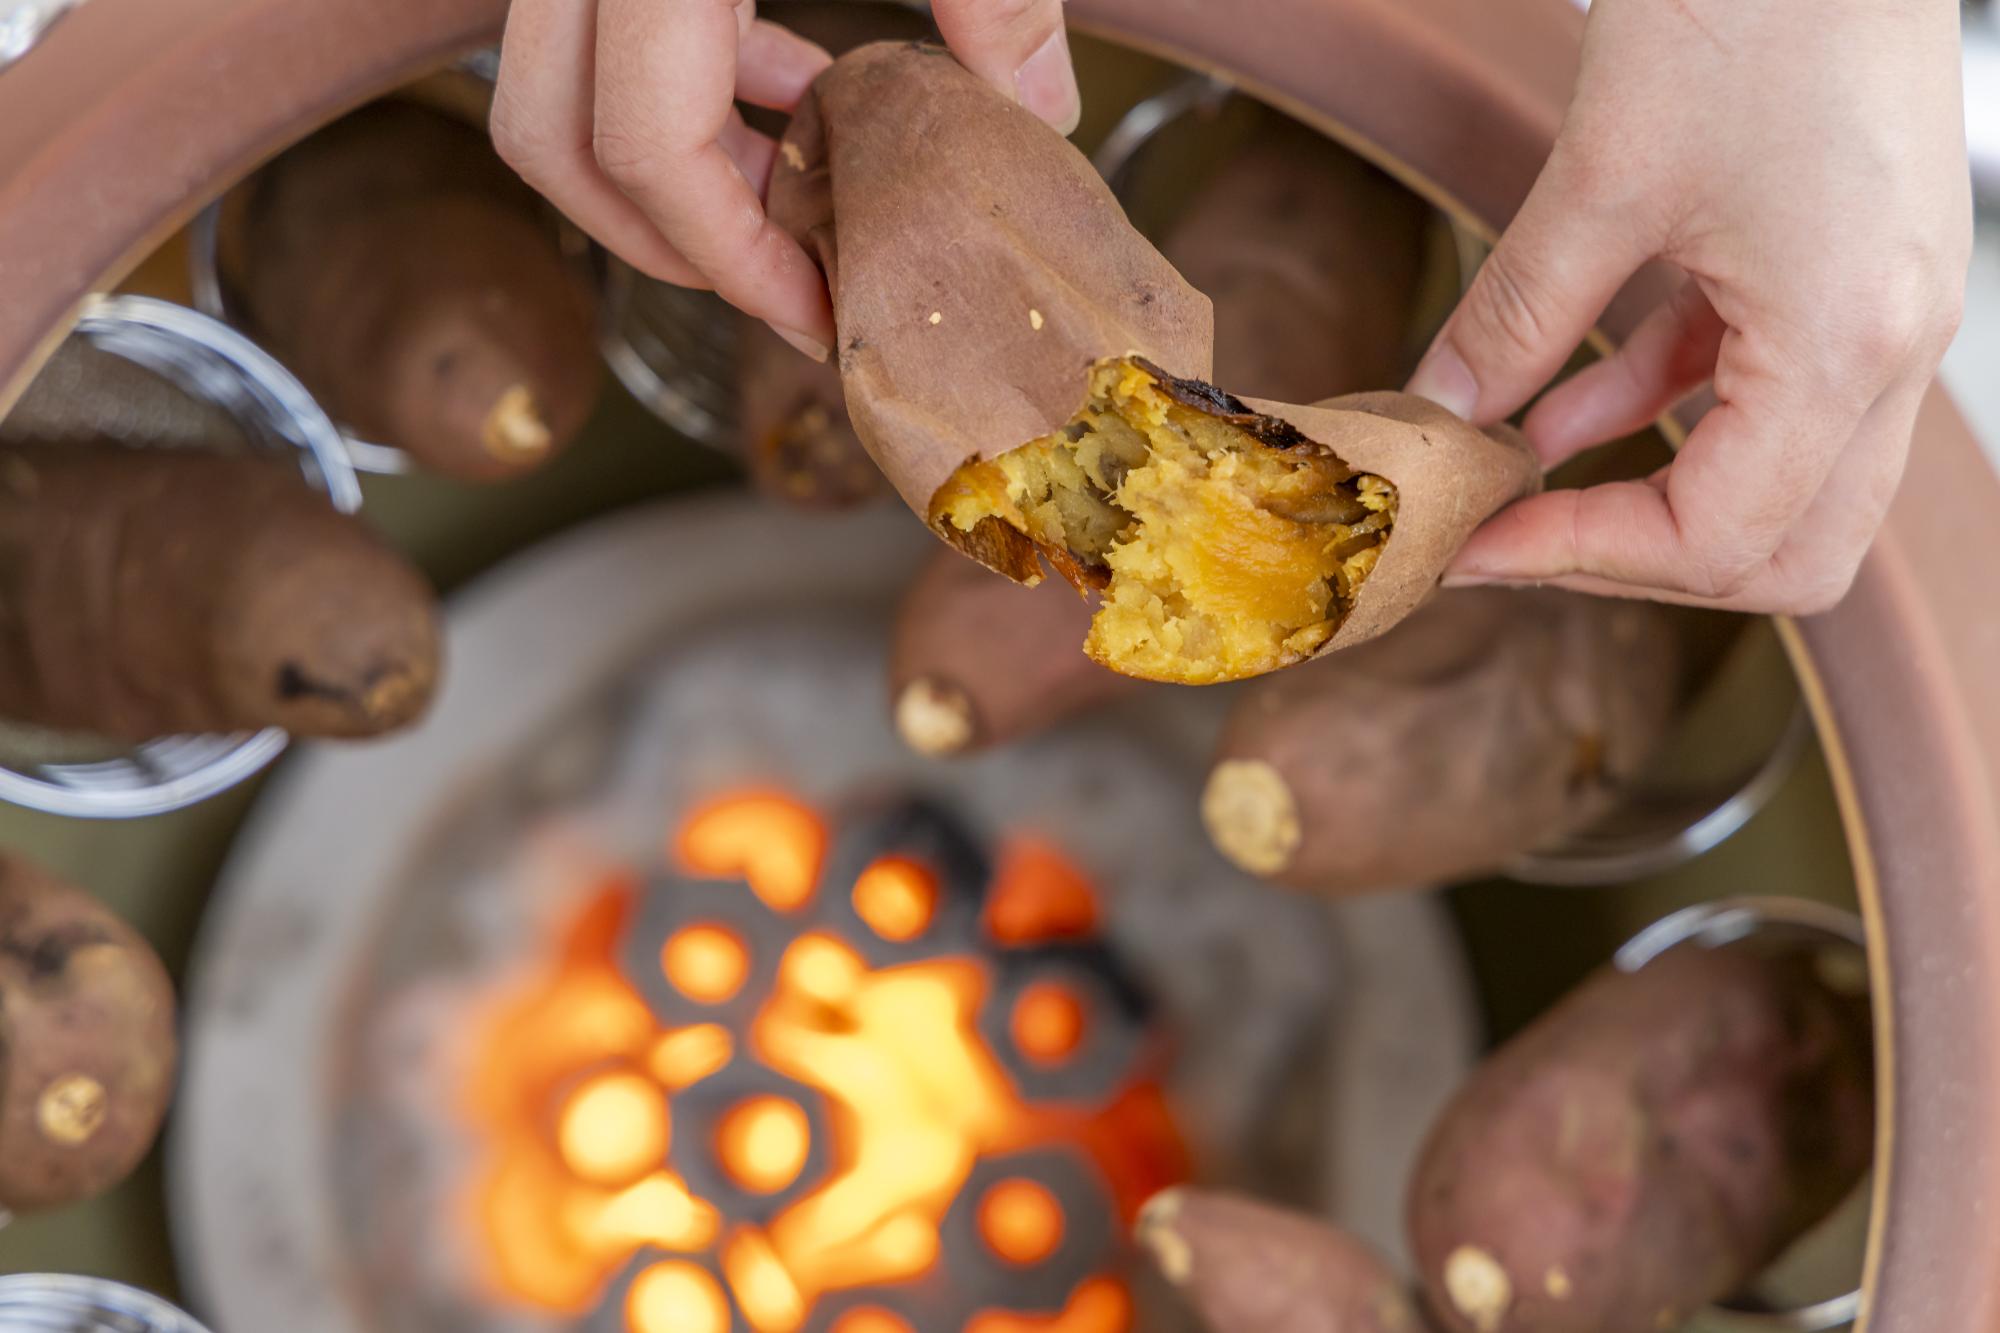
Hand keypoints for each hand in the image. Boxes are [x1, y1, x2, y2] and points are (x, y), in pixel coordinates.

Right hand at [490, 0, 1080, 361]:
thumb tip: (1037, 110)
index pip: (643, 141)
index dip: (730, 253)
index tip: (818, 308)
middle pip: (549, 134)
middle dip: (664, 236)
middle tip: (782, 284)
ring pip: (552, 88)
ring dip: (666, 164)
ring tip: (796, 193)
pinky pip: (593, 31)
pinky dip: (674, 83)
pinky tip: (784, 88)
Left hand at [1408, 0, 1970, 612]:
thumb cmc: (1759, 1)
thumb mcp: (1604, 174)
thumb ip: (1516, 314)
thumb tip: (1440, 413)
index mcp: (1847, 345)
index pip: (1721, 540)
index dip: (1582, 557)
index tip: (1478, 543)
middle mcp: (1890, 351)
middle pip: (1780, 547)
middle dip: (1633, 561)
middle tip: (1512, 541)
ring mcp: (1880, 317)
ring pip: (1773, 481)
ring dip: (1641, 491)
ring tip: (1509, 483)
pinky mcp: (1847, 276)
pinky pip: (1757, 389)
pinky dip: (1660, 411)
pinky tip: (1557, 408)